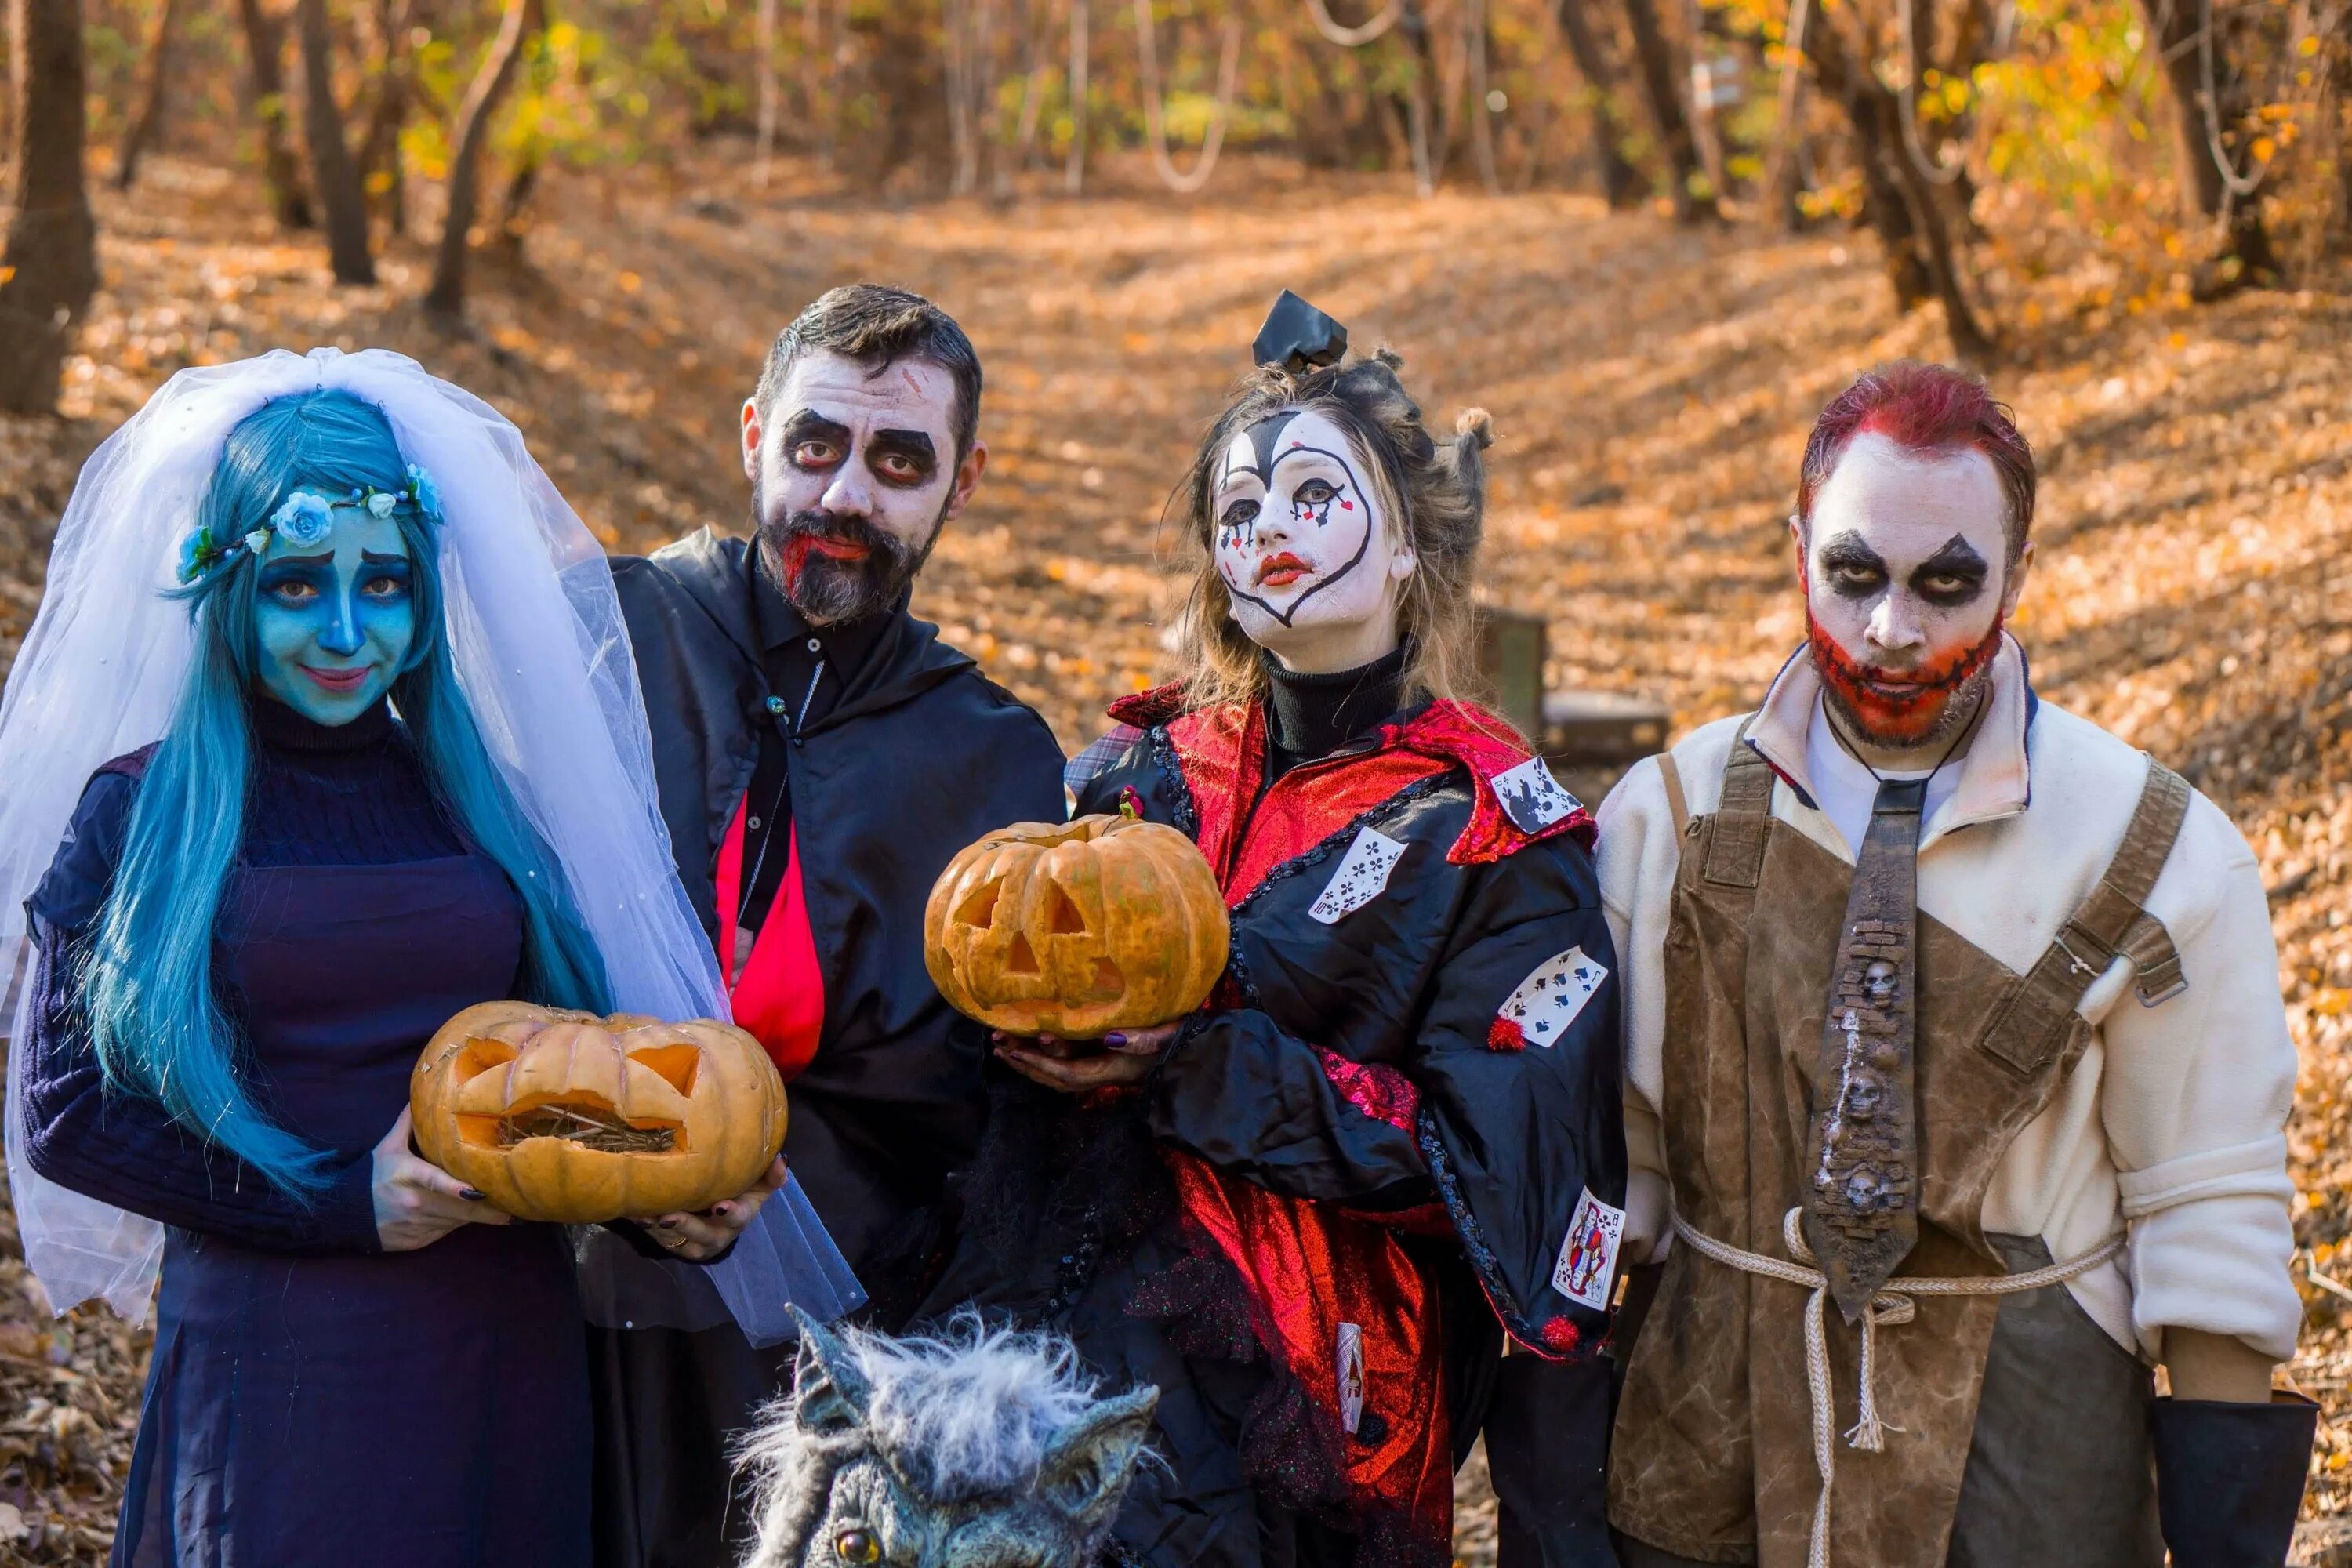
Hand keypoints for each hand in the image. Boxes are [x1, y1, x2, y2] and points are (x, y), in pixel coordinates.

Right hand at [372, 1107, 509, 1251]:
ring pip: (459, 1220)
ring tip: (513, 1210)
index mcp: (407, 1175)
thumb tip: (424, 1094)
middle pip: (459, 1207)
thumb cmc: (370, 1177)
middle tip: (519, 1203)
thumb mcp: (387, 1148)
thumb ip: (408, 1124)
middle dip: (490, 1208)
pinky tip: (484, 1216)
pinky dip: (465, 1222)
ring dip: (484, 1216)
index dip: (456, 1188)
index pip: (434, 1181)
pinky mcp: (420, 1240)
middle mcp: (415, 1202)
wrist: (344, 1216)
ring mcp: (418, 1224)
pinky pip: (450, 1230)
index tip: (480, 1190)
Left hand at [632, 1155, 787, 1261]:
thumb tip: (780, 1158)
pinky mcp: (671, 1243)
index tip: (720, 1206)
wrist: (719, 1212)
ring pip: (675, 1239)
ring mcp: (692, 1242)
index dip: (730, 1213)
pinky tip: (632, 1211)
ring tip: (643, 1213)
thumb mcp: (758, 1184)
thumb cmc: (740, 1191)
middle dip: (686, 1225)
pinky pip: (655, 1237)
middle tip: (668, 1216)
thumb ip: (770, 1172)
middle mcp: (716, 1234)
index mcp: (738, 1217)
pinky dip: (643, 1224)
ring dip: (657, 1227)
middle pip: (702, 1234)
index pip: (738, 1218)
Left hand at [994, 1022, 1182, 1093]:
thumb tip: (1111, 1038)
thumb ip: (1142, 1040)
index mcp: (1114, 1070)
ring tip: (1002, 1046)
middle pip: (1057, 1078)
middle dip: (1027, 1065)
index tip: (1017, 1052)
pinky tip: (1029, 1043)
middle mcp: (1103, 1073)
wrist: (1193, 1054)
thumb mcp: (1167, 1037)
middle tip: (999, 1046)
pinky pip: (1066, 1062)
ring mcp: (1101, 1068)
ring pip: (1058, 1072)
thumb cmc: (1181, 1041)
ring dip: (1029, 1062)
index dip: (1043, 1065)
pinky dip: (1044, 1056)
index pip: (1071, 1074)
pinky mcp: (1101, 1058)